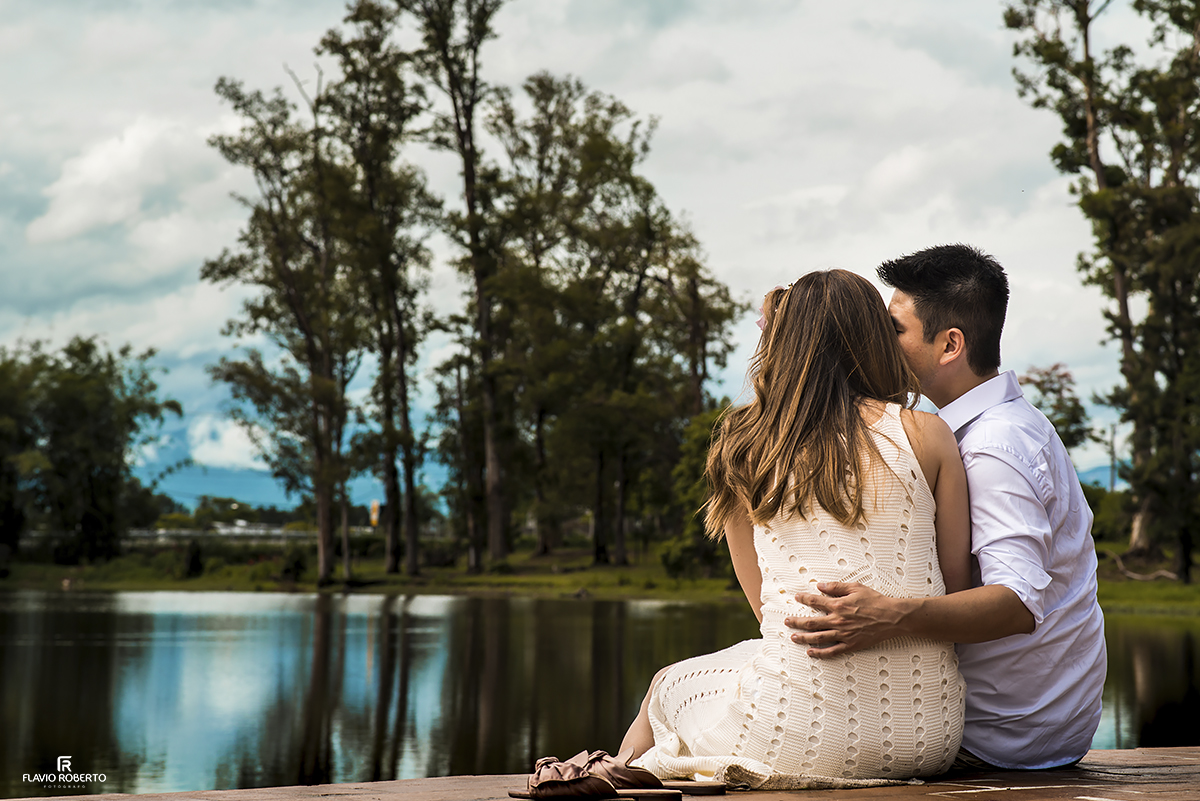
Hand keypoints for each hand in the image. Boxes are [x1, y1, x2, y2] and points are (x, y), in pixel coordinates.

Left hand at [784, 581, 908, 657]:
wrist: (892, 617)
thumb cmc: (876, 601)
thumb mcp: (856, 588)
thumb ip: (836, 587)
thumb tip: (820, 586)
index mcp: (838, 605)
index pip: (815, 602)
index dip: (803, 599)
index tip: (797, 597)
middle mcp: (837, 621)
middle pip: (811, 623)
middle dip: (796, 621)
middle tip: (786, 621)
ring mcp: (843, 635)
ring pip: (817, 638)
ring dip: (803, 638)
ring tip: (793, 637)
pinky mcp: (850, 645)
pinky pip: (832, 651)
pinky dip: (820, 653)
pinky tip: (810, 652)